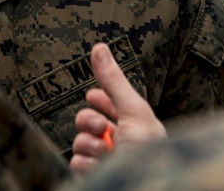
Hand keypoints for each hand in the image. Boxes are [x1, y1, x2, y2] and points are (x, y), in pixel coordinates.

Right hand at [70, 42, 166, 172]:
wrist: (144, 186)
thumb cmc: (148, 153)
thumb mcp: (133, 111)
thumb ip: (113, 81)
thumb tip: (99, 47)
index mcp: (136, 125)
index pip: (111, 104)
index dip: (100, 98)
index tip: (94, 95)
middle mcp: (120, 143)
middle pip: (87, 120)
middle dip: (90, 120)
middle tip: (101, 126)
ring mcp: (104, 161)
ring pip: (80, 141)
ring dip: (89, 144)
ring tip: (105, 152)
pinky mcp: (92, 176)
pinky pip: (76, 162)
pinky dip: (85, 163)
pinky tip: (98, 167)